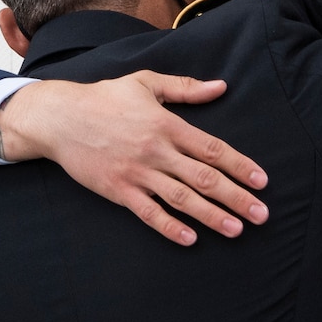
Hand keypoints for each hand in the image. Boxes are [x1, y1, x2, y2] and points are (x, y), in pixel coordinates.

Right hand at [0, 73, 268, 245]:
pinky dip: (169, 226)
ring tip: (236, 229)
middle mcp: (156, 150)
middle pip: (204, 177)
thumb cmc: (104, 98)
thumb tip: (221, 86)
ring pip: (181, 198)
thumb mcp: (145, 83)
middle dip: (236, 197)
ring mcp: (137, 172)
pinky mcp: (118, 190)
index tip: (261, 181)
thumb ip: (185, 88)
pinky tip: (190, 238)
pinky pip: (148, 212)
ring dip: (211, 215)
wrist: (60, 118)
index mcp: (166, 124)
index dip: (240, 165)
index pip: (212, 148)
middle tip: (261, 214)